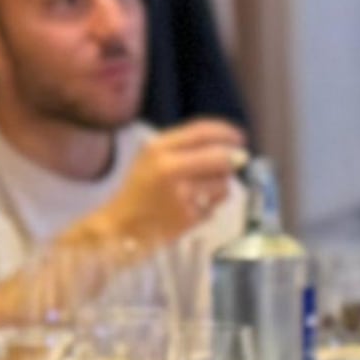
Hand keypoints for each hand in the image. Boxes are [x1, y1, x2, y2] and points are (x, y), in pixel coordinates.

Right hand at [82, 118, 249, 259]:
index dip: (226, 133)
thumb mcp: (152, 159)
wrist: (120, 228)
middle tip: (237, 163)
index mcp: (158, 148)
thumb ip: (187, 149)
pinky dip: (210, 206)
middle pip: (220, 157)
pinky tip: (193, 208)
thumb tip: (233, 150)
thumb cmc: (139, 192)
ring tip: (201, 192)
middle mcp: (169, 168)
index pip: (202, 131)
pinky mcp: (188, 217)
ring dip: (220, 187)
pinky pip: (215, 206)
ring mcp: (180, 194)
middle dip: (232, 160)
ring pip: (223, 183)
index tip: (240, 138)